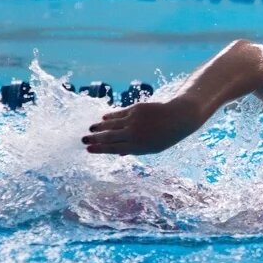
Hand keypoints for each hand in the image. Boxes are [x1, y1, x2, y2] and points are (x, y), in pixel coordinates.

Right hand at [82, 98, 204, 154]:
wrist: (178, 118)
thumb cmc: (165, 136)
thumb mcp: (151, 148)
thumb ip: (134, 149)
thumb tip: (117, 153)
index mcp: (137, 147)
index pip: (113, 148)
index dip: (99, 149)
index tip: (88, 149)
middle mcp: (134, 134)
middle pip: (109, 137)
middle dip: (95, 138)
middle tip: (83, 140)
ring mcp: (134, 121)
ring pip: (111, 124)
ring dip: (99, 127)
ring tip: (90, 128)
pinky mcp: (135, 109)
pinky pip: (119, 114)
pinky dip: (110, 117)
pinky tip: (103, 118)